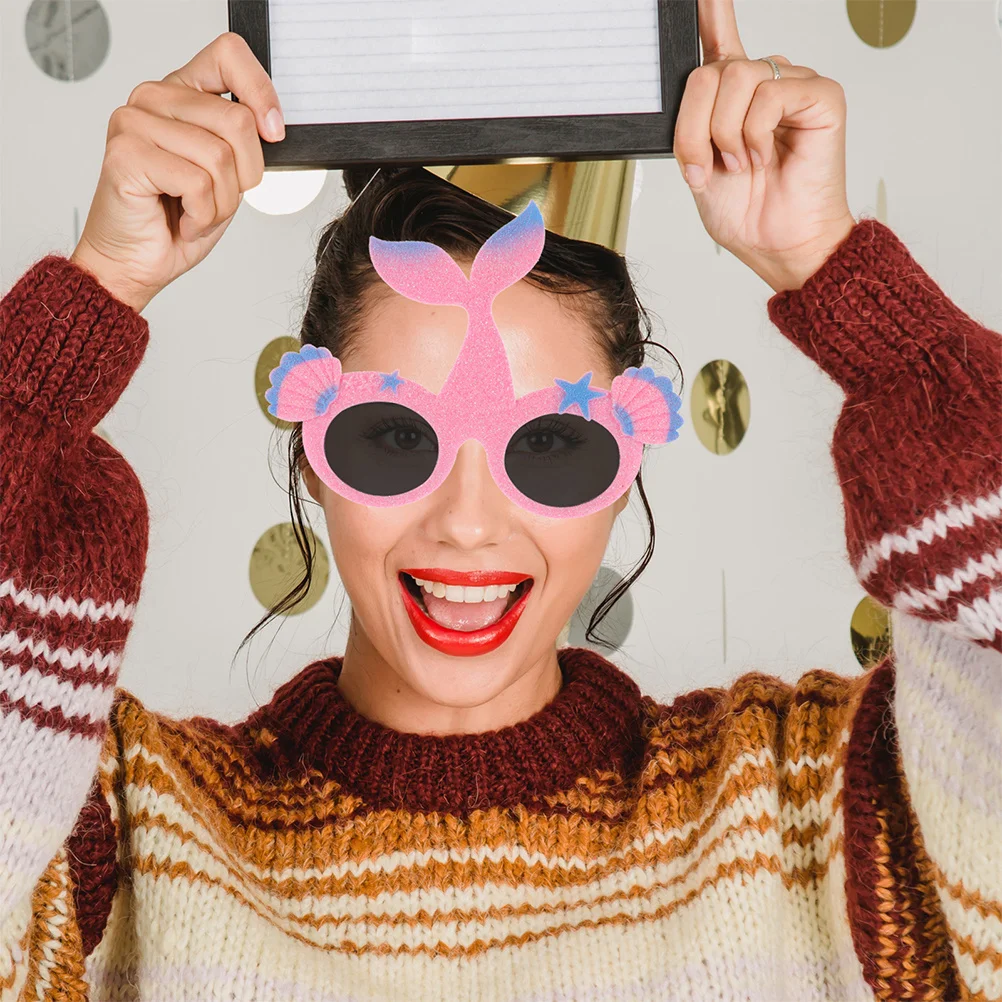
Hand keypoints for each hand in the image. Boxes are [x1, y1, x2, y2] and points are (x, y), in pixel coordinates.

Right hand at [70, 32, 284, 313]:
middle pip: (236, 121)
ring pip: (219, 157)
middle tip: (218, 198)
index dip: (261, 93)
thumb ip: (243, 141)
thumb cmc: (177, 220)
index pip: (228, 55)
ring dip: (221, 203)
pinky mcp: (127, 154)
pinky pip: (197, 183)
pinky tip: (181, 220)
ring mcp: (134, 122)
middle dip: (244, 176)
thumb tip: (274, 126)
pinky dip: (202, 215)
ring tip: (196, 212)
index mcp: (181, 92)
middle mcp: (153, 99)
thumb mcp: (228, 175)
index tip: (274, 132)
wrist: (135, 263)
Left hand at [675, 0, 855, 291]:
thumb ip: (690, 121)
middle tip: (707, 164)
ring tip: (743, 163)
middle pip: (710, 70)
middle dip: (695, 127)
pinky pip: (769, 94)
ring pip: (735, 78)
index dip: (711, 11)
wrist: (778, 244)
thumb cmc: (746, 211)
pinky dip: (755, 133)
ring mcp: (793, 86)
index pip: (718, 39)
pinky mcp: (821, 96)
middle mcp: (763, 84)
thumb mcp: (697, 164)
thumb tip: (690, 82)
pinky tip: (766, 156)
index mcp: (732, 98)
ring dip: (725, 133)